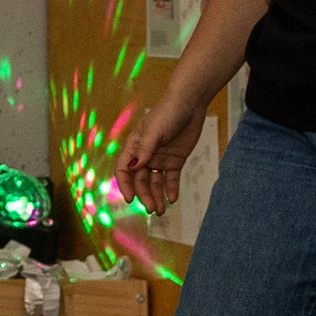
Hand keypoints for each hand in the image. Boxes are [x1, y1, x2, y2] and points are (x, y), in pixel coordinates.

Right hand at [115, 92, 207, 217]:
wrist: (190, 104)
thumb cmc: (168, 112)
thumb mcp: (154, 131)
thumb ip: (145, 150)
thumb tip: (134, 168)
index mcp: (135, 147)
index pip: (124, 170)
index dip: (125, 185)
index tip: (131, 199)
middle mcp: (145, 156)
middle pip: (141, 181)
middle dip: (145, 195)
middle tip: (151, 209)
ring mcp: (160, 159)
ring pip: (155, 183)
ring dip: (156, 196)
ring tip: (160, 211)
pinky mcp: (175, 160)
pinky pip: (171, 179)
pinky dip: (171, 190)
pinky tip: (172, 199)